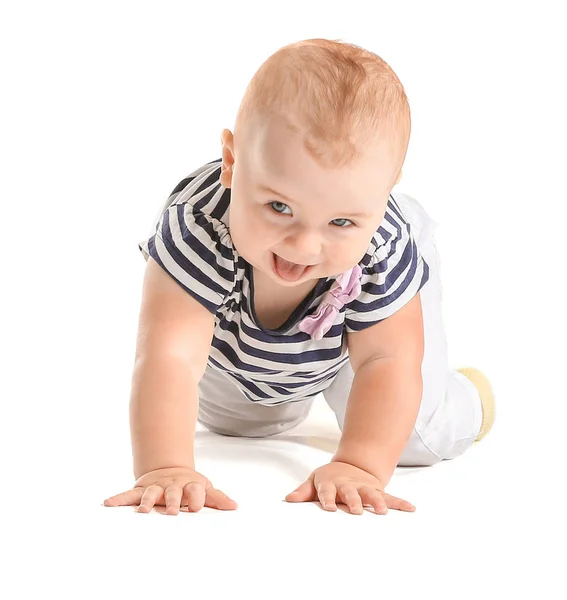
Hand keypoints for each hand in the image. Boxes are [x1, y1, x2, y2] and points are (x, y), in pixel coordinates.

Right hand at [103, 466, 237, 514]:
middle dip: (173, 501)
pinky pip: (128, 494)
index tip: (196, 507)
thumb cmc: (190, 485)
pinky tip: (107, 503)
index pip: (196, 492)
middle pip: (173, 493)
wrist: (171, 469)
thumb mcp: (206, 489)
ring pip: (150, 494)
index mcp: (189, 486)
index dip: (197, 498)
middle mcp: (172, 487)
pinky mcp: (141, 489)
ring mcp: (156, 488)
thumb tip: (235, 507)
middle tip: (172, 512)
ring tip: (142, 512)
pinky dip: (118, 498)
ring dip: (146, 502)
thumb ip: (218, 499)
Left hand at [285, 461, 415, 514]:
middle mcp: (349, 485)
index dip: (328, 498)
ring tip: (383, 512)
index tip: (330, 508)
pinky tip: (410, 509)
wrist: (352, 465)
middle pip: (351, 493)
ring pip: (371, 494)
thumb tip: (289, 499)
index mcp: (331, 484)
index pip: (327, 491)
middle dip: (353, 501)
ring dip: (377, 502)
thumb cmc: (330, 478)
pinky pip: (390, 498)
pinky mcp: (377, 491)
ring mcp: (364, 488)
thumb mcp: (314, 481)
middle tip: (356, 511)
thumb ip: (303, 491)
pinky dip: (400, 503)